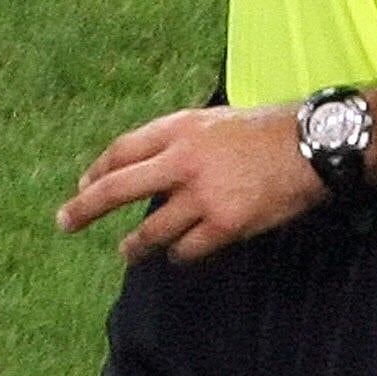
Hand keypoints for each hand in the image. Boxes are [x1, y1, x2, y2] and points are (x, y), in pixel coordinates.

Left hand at [56, 101, 320, 264]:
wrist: (311, 147)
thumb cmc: (265, 131)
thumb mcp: (214, 120)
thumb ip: (179, 139)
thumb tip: (147, 164)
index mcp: (179, 128)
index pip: (122, 150)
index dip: (97, 169)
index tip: (84, 183)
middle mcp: (182, 160)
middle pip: (117, 187)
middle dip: (85, 207)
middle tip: (65, 222)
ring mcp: (201, 195)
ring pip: (150, 230)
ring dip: (134, 244)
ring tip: (127, 252)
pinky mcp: (223, 225)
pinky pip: (185, 250)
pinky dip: (178, 255)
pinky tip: (177, 256)